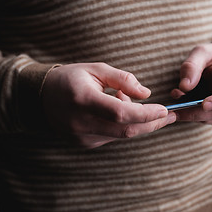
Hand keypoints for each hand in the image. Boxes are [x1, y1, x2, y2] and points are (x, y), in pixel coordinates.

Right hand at [41, 63, 175, 147]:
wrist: (41, 96)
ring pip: (121, 135)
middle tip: (170, 115)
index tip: (165, 109)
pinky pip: (112, 137)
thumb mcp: (96, 69)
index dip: (146, 114)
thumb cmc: (70, 78)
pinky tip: (120, 111)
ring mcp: (82, 136)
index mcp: (83, 99)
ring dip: (137, 122)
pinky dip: (123, 126)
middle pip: (126, 130)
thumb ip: (123, 79)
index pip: (121, 113)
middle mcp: (82, 122)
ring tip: (136, 104)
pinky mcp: (84, 143)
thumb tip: (146, 93)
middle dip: (152, 124)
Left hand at [171, 43, 211, 124]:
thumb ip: (192, 66)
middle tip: (175, 111)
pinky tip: (180, 105)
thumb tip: (184, 86)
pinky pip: (207, 120)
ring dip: (192, 114)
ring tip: (174, 104)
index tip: (204, 104)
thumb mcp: (202, 52)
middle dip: (197, 112)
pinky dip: (192, 115)